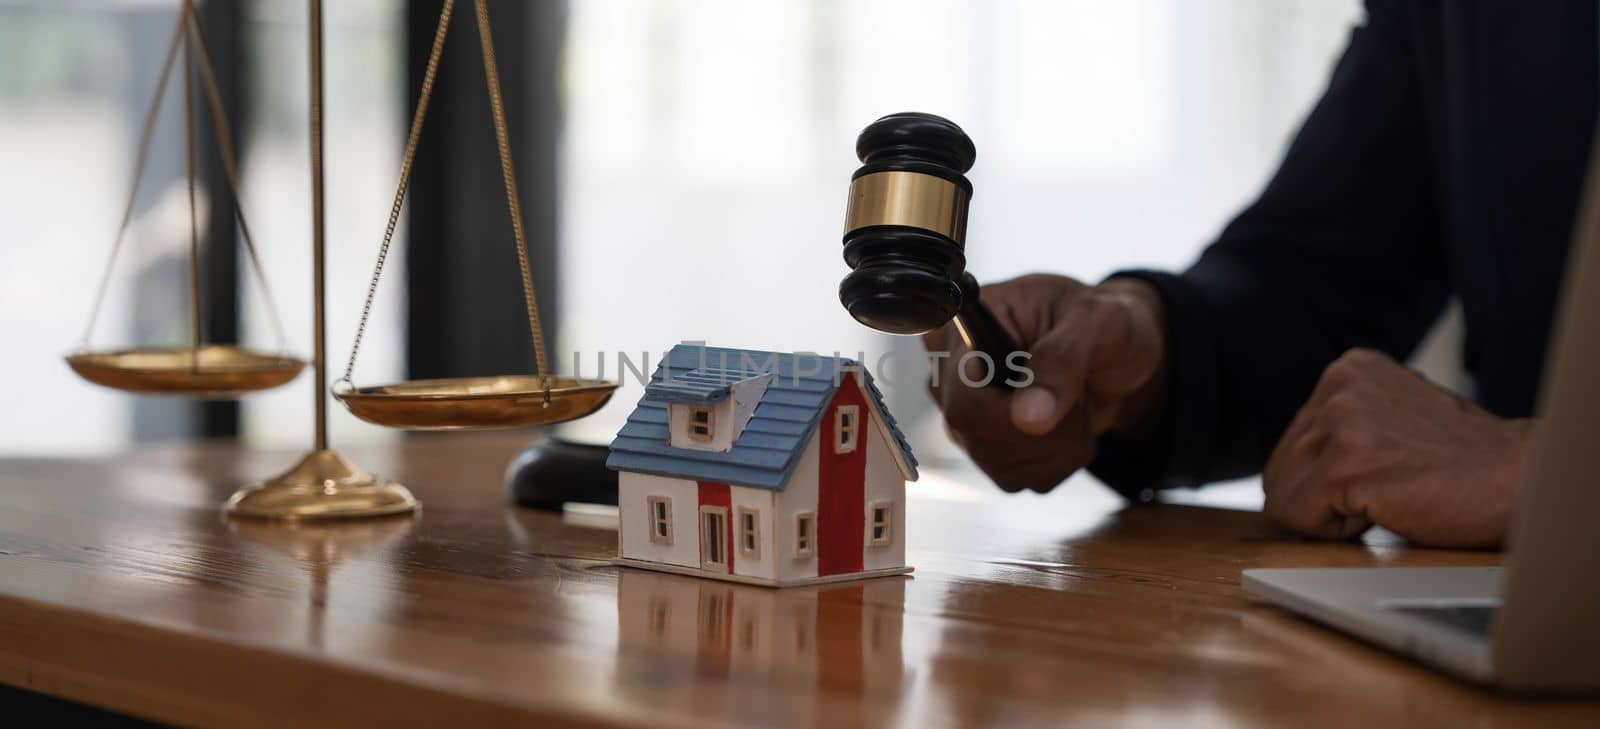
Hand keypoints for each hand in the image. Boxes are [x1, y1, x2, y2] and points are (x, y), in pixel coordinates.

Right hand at [923, 274, 1167, 492]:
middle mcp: (954, 374)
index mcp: (966, 330)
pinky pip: (1013, 479)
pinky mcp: (988, 447)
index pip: (961, 397)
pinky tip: (1065, 429)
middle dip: (1045, 432)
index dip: (1007, 416)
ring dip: (1056, 449)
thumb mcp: (1096, 322)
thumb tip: (1028, 418)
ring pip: (997, 466)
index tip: (1056, 407)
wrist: (1117, 350)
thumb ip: (1061, 361)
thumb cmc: (1104, 322)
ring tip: (1074, 407)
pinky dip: (1054, 464)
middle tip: (1078, 394)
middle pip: (976, 438)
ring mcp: (968, 415)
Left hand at [1263, 348, 1530, 546]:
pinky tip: (1382, 511)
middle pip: (1281, 467)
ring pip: (1283, 494)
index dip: (1328, 479)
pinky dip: (1333, 530)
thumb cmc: (1462, 462)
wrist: (1519, 480)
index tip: (1381, 474)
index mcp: (1348, 368)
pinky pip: (1296, 514)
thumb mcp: (1392, 416)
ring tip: (1388, 497)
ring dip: (1331, 514)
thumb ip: (1342, 425)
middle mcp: (1339, 384)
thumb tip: (1285, 463)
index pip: (1291, 443)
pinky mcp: (1347, 463)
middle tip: (1386, 491)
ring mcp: (1342, 420)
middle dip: (1323, 497)